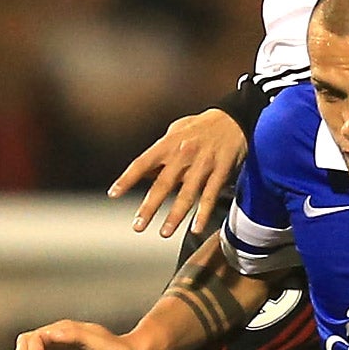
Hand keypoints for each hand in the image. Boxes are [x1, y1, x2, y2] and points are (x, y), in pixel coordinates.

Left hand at [110, 108, 246, 238]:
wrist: (235, 117)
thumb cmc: (201, 126)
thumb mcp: (175, 131)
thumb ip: (160, 152)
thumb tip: (144, 173)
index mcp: (168, 143)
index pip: (142, 163)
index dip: (127, 179)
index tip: (114, 194)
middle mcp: (183, 155)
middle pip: (163, 184)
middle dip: (149, 206)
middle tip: (138, 225)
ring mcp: (203, 164)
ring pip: (187, 194)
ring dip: (175, 216)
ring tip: (165, 232)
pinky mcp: (221, 171)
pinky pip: (211, 195)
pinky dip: (203, 213)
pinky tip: (196, 228)